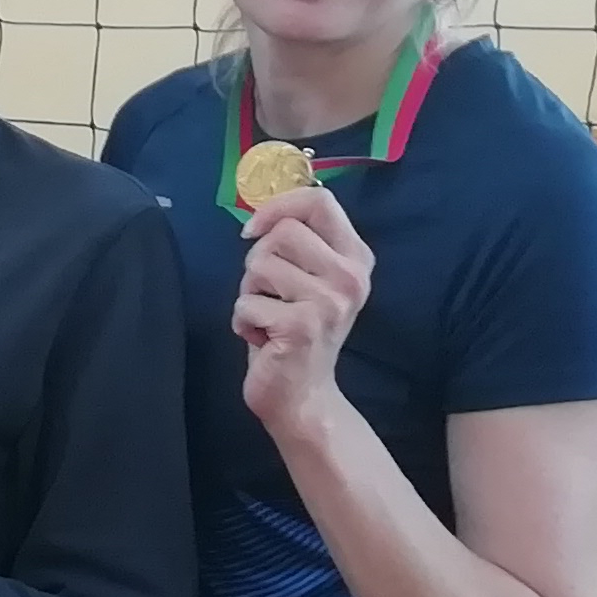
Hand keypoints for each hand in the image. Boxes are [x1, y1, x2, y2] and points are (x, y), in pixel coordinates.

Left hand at [236, 187, 373, 437]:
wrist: (303, 396)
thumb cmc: (294, 332)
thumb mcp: (307, 279)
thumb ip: (297, 243)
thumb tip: (262, 214)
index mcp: (354, 257)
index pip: (319, 201)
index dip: (278, 207)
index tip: (255, 231)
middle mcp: (350, 276)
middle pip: (282, 232)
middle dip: (258, 262)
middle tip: (269, 294)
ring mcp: (329, 301)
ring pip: (259, 266)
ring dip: (249, 294)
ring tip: (268, 318)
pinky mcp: (302, 326)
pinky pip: (246, 304)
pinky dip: (242, 323)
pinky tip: (264, 340)